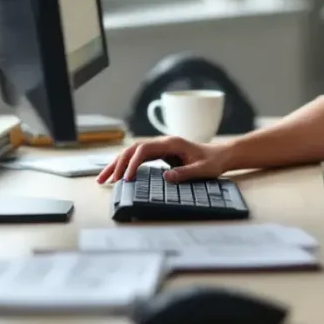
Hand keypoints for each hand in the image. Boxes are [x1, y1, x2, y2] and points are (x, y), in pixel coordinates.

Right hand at [95, 136, 229, 183]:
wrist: (220, 155)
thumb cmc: (213, 162)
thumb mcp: (203, 169)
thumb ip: (186, 173)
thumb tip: (166, 177)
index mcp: (171, 143)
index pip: (145, 149)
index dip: (133, 163)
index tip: (126, 178)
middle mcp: (163, 143)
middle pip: (133, 150)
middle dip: (117, 164)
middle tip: (105, 180)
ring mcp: (160, 147)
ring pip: (133, 153)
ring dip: (117, 165)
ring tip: (103, 179)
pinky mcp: (160, 154)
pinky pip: (139, 158)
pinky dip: (126, 166)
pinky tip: (118, 175)